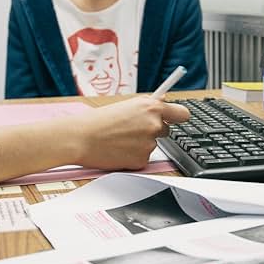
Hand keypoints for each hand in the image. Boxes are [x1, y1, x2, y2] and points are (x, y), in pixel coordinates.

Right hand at [75, 96, 189, 170]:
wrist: (82, 138)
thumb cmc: (99, 120)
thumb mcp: (126, 105)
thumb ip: (147, 106)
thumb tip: (162, 103)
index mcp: (151, 107)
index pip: (182, 113)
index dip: (178, 116)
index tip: (175, 117)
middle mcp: (154, 125)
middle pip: (166, 130)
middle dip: (154, 130)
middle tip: (134, 129)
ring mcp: (149, 144)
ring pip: (152, 144)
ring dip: (140, 143)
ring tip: (120, 139)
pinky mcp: (142, 160)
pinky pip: (143, 158)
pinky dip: (133, 155)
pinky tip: (119, 149)